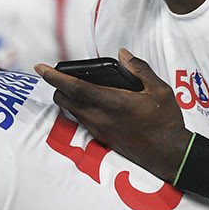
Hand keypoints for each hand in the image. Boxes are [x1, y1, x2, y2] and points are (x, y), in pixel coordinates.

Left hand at [34, 49, 189, 178]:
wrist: (169, 155)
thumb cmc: (166, 122)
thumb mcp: (160, 90)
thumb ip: (139, 69)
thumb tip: (123, 54)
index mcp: (111, 102)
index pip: (73, 87)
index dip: (54, 76)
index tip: (39, 67)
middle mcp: (99, 117)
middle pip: (64, 99)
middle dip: (56, 86)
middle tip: (59, 74)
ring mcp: (98, 129)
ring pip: (71, 110)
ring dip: (68, 97)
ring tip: (76, 85)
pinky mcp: (100, 137)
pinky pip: (81, 119)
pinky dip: (79, 107)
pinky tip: (92, 101)